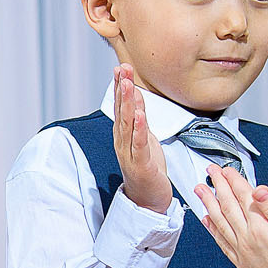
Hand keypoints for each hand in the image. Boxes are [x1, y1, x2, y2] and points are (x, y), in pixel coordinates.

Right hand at [112, 66, 171, 213]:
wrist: (148, 200)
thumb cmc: (147, 169)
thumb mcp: (144, 138)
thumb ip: (139, 118)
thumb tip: (136, 96)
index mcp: (124, 135)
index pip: (121, 106)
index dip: (120, 86)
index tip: (121, 67)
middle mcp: (123, 142)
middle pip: (122, 111)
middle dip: (122, 88)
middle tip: (123, 68)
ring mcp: (129, 153)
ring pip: (127, 124)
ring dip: (127, 103)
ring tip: (128, 85)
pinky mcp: (141, 164)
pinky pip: (139, 144)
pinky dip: (139, 128)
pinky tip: (140, 115)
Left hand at [194, 164, 267, 267]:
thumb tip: (259, 190)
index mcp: (259, 228)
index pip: (243, 198)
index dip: (235, 181)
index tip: (227, 169)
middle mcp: (246, 239)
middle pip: (228, 206)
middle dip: (218, 187)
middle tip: (209, 172)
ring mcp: (241, 251)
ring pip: (220, 222)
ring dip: (209, 204)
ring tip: (200, 190)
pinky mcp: (241, 262)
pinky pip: (221, 242)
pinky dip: (212, 229)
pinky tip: (207, 221)